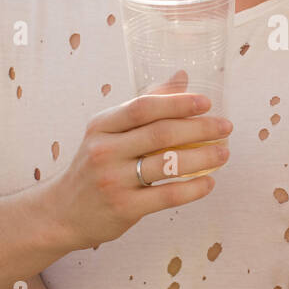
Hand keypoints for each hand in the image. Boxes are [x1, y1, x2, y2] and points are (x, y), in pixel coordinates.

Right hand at [45, 74, 232, 250]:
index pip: (143, 107)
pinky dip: (192, 188)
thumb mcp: (109, 132)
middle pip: (161, 133)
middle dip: (200, 129)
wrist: (62, 212)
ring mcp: (113, 180)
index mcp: (102, 125)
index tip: (206, 103)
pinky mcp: (124, 207)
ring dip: (203, 157)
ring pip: (167, 163)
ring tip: (224, 153)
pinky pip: (167, 195)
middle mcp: (105, 150)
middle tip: (225, 127)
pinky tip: (209, 182)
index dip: (178, 103)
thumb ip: (144, 105)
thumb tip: (181, 76)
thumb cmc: (95, 165)